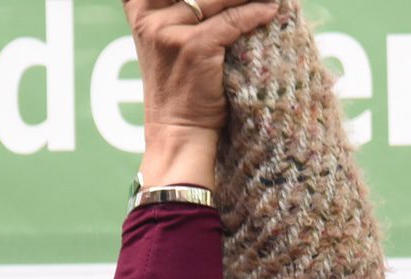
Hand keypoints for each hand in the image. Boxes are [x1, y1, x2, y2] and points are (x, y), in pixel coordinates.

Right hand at [125, 0, 279, 186]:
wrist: (178, 133)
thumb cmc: (180, 88)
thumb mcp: (165, 42)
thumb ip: (178, 10)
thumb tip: (220, 0)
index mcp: (139, 11)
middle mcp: (150, 18)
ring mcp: (168, 31)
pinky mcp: (193, 47)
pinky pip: (233, 20)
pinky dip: (256, 14)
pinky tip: (271, 11)